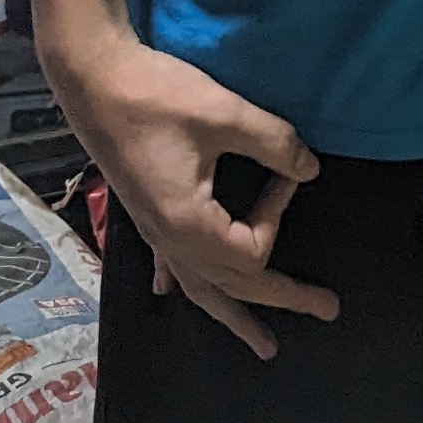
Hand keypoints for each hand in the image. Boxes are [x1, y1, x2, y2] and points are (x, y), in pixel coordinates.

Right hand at [56, 32, 336, 359]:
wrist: (94, 79)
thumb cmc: (156, 96)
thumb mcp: (224, 114)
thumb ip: (273, 143)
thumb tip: (310, 168)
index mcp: (189, 224)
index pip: (252, 248)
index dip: (278, 211)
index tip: (285, 174)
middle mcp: (170, 239)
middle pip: (234, 285)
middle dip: (283, 298)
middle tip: (328, 309)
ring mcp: (154, 231)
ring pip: (201, 288)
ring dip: (235, 314)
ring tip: (263, 343)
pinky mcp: (145, 213)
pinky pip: (169, 263)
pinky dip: (183, 283)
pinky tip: (171, 294)